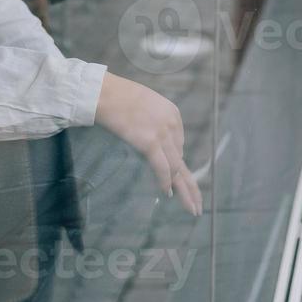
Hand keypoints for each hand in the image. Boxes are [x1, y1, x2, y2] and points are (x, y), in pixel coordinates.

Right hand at [94, 73, 202, 216]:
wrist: (104, 93)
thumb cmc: (118, 96)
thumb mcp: (146, 105)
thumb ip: (155, 121)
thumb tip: (155, 142)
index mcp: (173, 113)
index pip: (179, 144)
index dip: (177, 164)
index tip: (176, 177)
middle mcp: (172, 124)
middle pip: (183, 159)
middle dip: (191, 184)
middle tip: (198, 203)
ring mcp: (162, 133)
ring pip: (177, 168)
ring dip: (183, 190)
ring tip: (189, 207)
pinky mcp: (150, 142)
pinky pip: (162, 168)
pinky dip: (165, 182)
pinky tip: (166, 194)